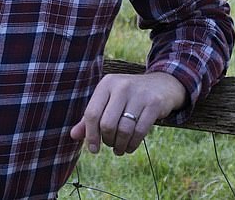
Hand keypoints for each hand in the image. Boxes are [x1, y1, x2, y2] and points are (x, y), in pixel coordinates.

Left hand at [69, 72, 186, 155]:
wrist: (161, 86)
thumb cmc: (128, 97)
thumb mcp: (108, 101)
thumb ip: (90, 118)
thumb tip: (73, 136)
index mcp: (106, 84)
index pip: (92, 113)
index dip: (90, 135)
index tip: (93, 149)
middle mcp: (121, 86)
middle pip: (107, 124)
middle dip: (107, 140)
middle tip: (110, 144)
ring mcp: (139, 94)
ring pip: (124, 130)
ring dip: (120, 145)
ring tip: (120, 148)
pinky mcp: (154, 104)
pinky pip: (140, 131)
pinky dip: (132, 144)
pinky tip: (130, 146)